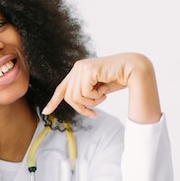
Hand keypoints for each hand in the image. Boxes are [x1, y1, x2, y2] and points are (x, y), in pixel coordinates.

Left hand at [42, 53, 161, 123]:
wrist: (133, 70)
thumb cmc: (118, 79)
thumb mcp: (98, 89)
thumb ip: (85, 93)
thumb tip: (75, 102)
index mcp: (78, 72)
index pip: (62, 88)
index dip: (54, 101)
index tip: (46, 112)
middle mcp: (77, 68)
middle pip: (69, 97)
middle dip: (82, 108)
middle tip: (94, 112)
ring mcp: (81, 68)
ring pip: (76, 97)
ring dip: (91, 102)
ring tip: (103, 96)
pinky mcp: (87, 70)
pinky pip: (85, 93)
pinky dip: (96, 96)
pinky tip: (104, 89)